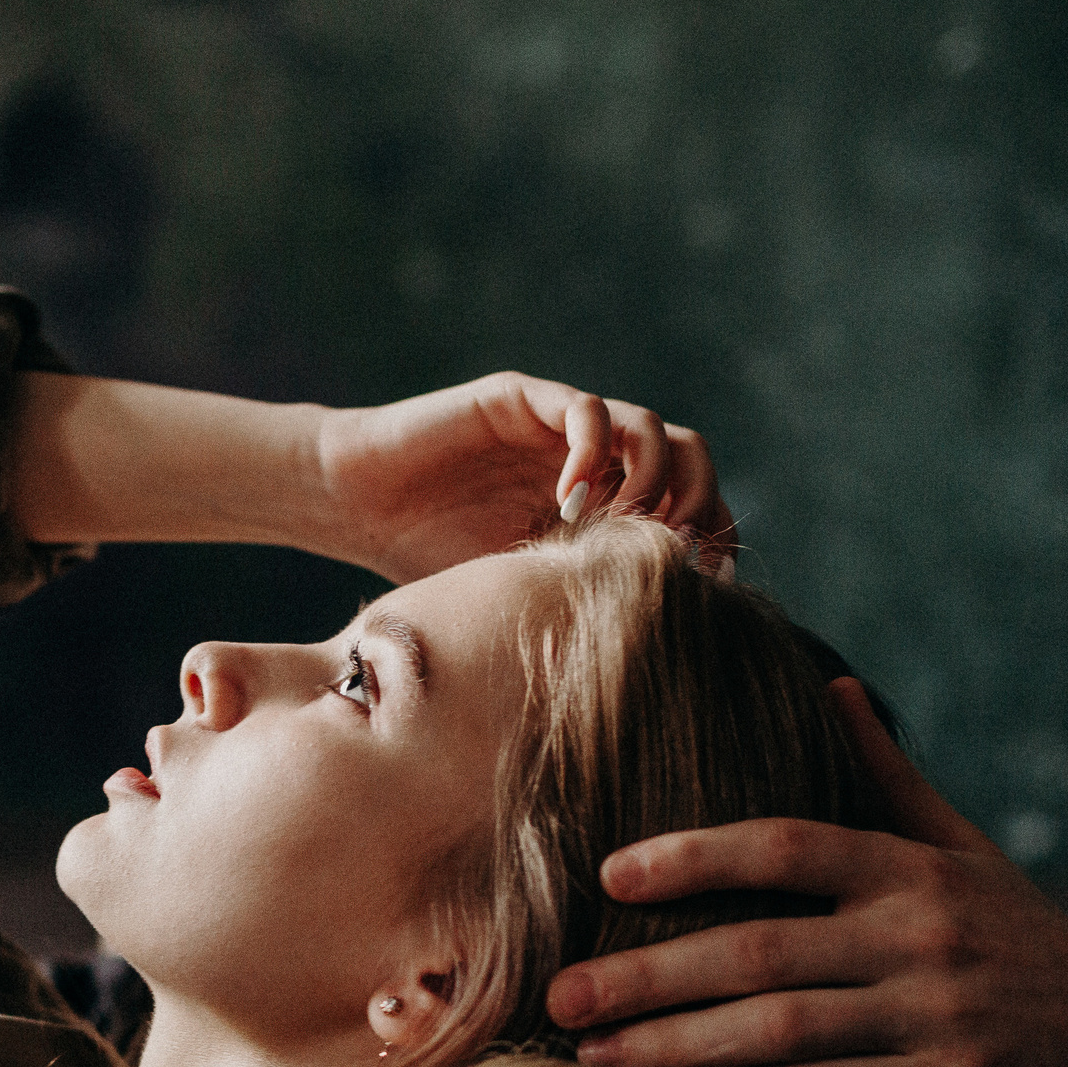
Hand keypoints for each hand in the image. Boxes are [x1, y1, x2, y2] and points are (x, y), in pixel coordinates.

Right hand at [314, 372, 731, 583]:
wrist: (357, 504)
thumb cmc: (425, 556)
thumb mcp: (518, 591)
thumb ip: (576, 598)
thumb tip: (649, 666)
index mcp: (604, 504)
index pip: (691, 504)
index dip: (710, 537)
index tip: (705, 583)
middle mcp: (594, 459)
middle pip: (689, 458)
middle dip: (695, 504)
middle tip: (670, 551)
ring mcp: (561, 426)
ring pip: (650, 428)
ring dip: (649, 480)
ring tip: (614, 526)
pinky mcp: (524, 400)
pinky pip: (586, 412)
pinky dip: (593, 452)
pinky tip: (568, 499)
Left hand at [544, 679, 1067, 1066]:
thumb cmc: (1015, 934)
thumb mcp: (963, 848)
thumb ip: (888, 777)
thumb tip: (830, 684)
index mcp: (911, 871)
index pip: (789, 846)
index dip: (696, 857)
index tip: (611, 872)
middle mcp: (919, 940)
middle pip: (761, 954)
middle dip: (650, 976)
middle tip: (563, 994)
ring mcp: (931, 1018)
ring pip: (781, 1033)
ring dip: (677, 1047)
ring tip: (593, 1053)